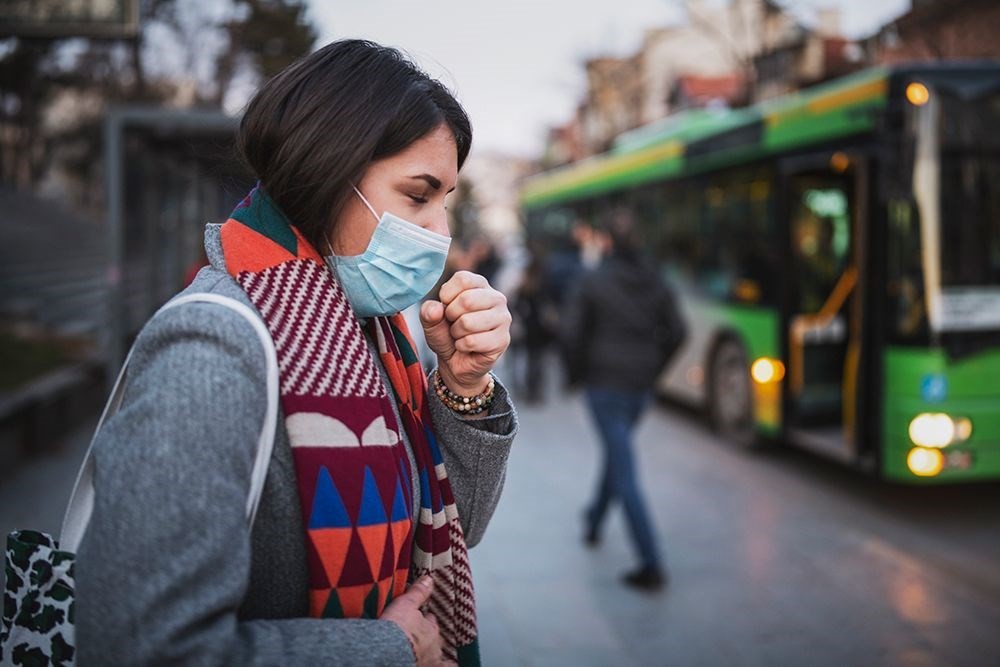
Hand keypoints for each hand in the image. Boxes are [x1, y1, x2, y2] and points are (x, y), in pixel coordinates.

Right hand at [382, 576, 454, 665]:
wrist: (387, 652)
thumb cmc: (397, 628)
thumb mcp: (406, 604)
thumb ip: (418, 592)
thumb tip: (429, 579)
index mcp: (431, 629)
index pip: (431, 622)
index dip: (425, 619)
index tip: (421, 618)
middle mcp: (434, 647)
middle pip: (433, 639)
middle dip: (427, 636)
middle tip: (418, 635)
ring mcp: (429, 662)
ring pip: (433, 655)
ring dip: (428, 651)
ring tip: (421, 649)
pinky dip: (445, 665)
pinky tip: (447, 665)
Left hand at [420, 271, 511, 394]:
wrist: (456, 361)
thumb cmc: (446, 334)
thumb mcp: (431, 320)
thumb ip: (428, 312)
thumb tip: (436, 309)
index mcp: (480, 285)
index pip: (463, 279)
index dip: (447, 296)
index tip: (446, 307)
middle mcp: (496, 298)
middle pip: (466, 300)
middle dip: (451, 317)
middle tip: (453, 324)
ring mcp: (503, 319)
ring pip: (468, 322)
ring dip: (456, 333)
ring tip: (461, 335)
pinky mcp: (502, 340)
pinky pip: (472, 341)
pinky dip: (462, 346)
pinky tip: (467, 347)